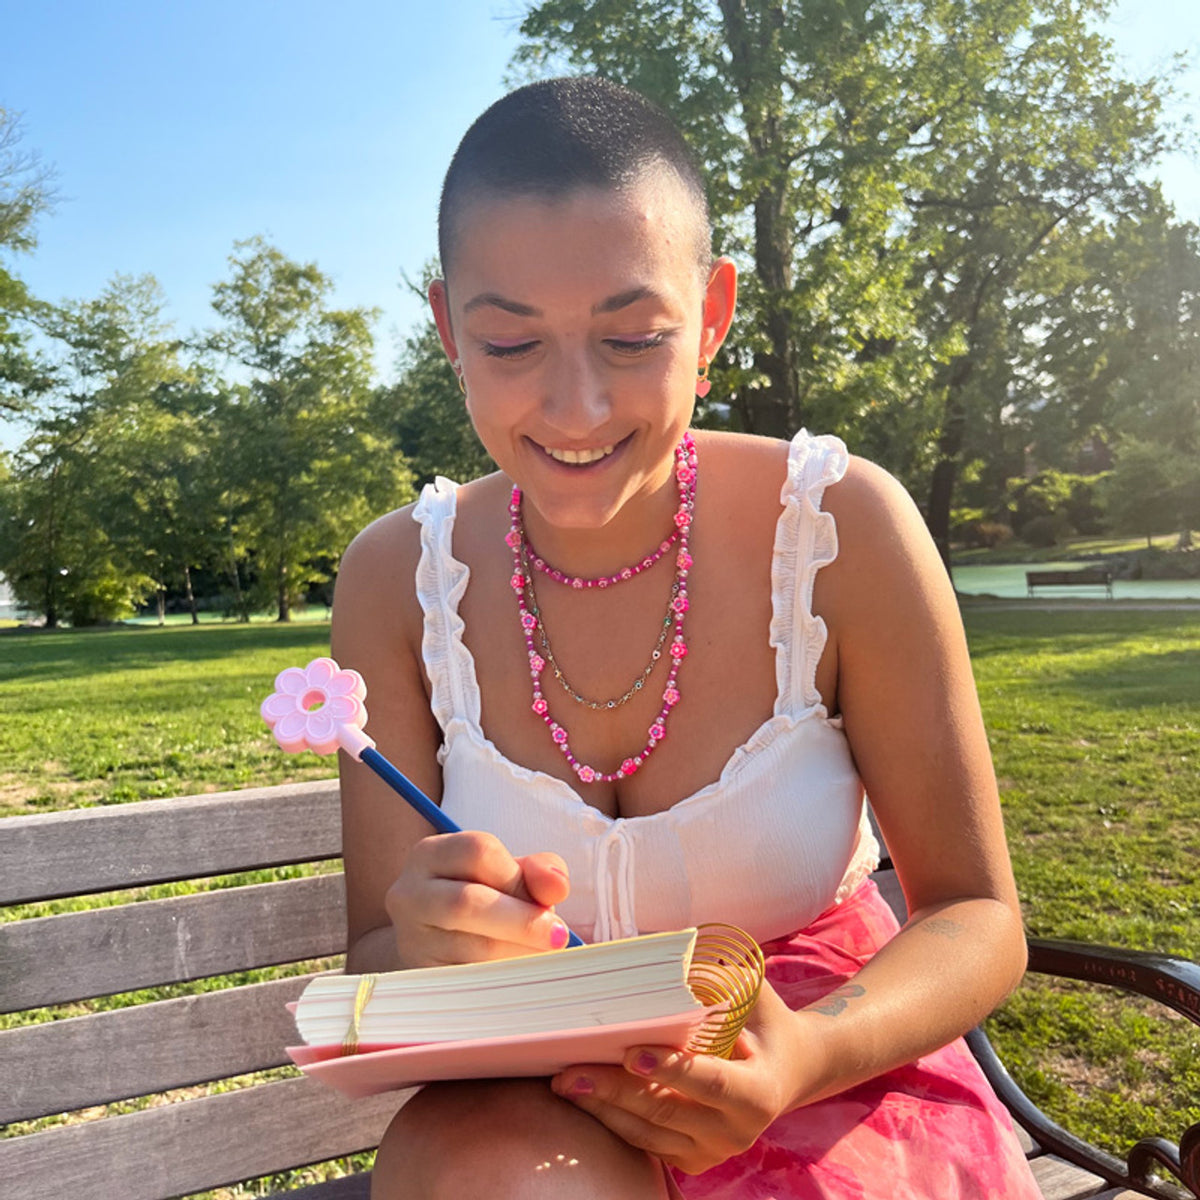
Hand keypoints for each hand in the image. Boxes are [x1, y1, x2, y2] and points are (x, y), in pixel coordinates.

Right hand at [384, 830, 571, 966]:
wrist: (433, 946)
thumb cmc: (481, 899)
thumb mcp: (507, 875)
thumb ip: (537, 872)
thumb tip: (558, 885)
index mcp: (430, 855)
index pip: (479, 851)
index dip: (519, 876)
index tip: (552, 900)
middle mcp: (409, 894)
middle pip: (468, 902)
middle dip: (523, 921)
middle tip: (559, 937)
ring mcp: (410, 941)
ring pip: (470, 948)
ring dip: (518, 954)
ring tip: (542, 957)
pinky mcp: (421, 981)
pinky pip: (468, 983)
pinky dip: (504, 981)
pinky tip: (521, 977)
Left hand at [551, 980, 813, 1174]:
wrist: (785, 1069)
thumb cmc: (761, 1020)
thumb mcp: (750, 992)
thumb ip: (712, 979)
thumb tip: (659, 958)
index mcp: (757, 1091)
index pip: (710, 1083)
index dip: (671, 1070)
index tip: (631, 1054)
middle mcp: (736, 1131)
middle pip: (666, 1111)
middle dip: (614, 1090)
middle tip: (572, 1071)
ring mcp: (711, 1151)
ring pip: (647, 1132)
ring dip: (601, 1108)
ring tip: (564, 1082)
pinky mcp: (690, 1158)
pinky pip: (644, 1142)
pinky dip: (610, 1119)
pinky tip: (581, 1097)